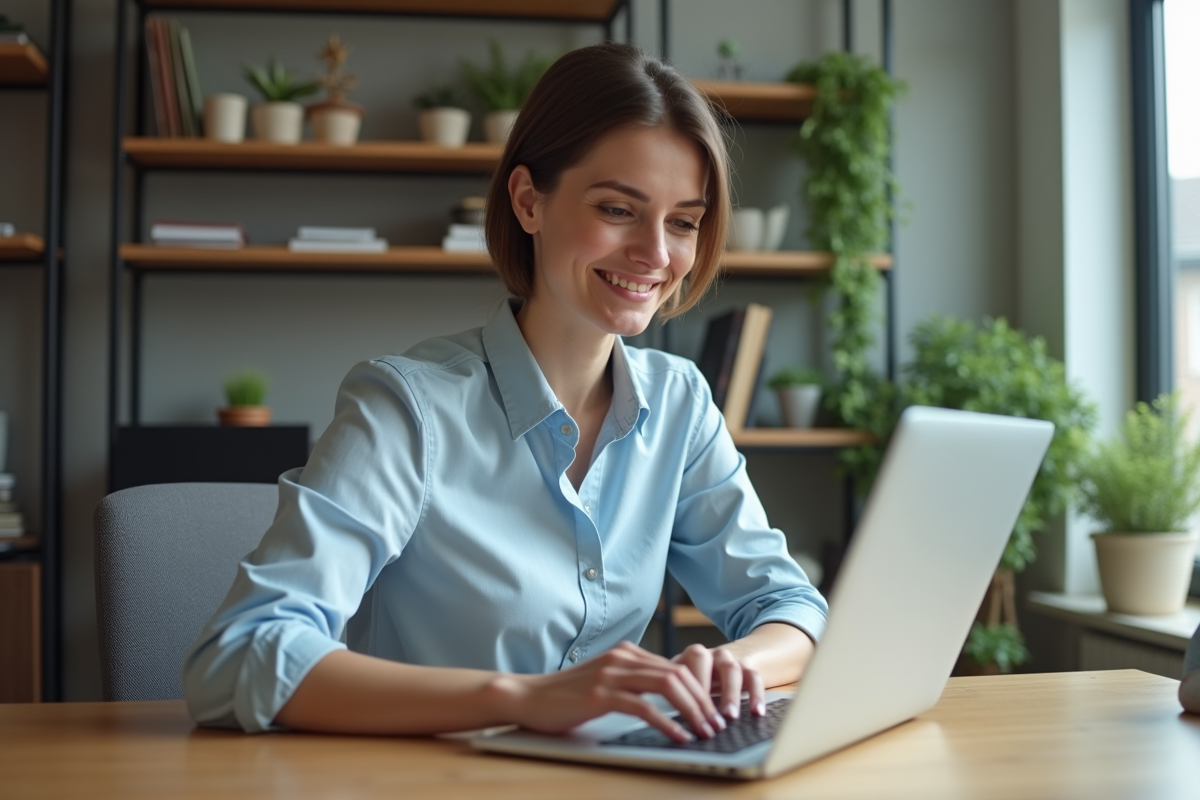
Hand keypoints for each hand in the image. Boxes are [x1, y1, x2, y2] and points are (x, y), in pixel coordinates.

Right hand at [494, 641, 728, 742]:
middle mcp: (623, 657)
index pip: (677, 666)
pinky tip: (679, 737)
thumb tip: (671, 697)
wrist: (528, 696)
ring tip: (705, 731)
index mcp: (628, 652)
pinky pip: (644, 706)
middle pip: (679, 673)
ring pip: (667, 686)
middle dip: (704, 700)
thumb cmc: (567, 695)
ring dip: (693, 710)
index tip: (715, 710)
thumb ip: (634, 682)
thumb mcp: (606, 681)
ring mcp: (611, 673)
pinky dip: (667, 722)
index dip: (701, 689)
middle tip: (718, 723)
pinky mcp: (601, 694)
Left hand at [672, 643, 765, 720]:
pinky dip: (757, 695)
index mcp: (686, 658)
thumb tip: (672, 727)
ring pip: (730, 669)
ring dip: (730, 694)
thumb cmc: (698, 683)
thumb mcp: (685, 686)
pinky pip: (754, 677)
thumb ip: (679, 698)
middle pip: (701, 659)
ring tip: (731, 717)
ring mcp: (727, 659)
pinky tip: (757, 713)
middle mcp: (706, 654)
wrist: (723, 664)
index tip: (685, 717)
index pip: (680, 668)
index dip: (682, 692)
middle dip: (702, 687)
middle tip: (703, 713)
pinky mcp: (747, 667)